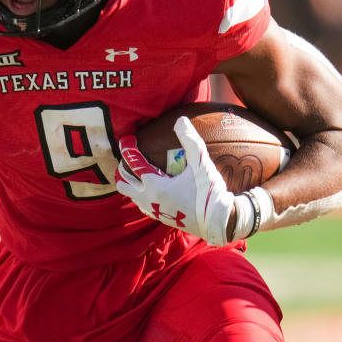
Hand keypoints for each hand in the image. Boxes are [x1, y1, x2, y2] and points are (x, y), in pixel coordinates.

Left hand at [116, 116, 235, 244]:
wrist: (219, 222)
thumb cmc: (210, 193)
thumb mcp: (201, 164)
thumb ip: (190, 141)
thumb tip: (180, 120)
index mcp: (155, 186)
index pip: (134, 164)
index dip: (128, 150)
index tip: (125, 140)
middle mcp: (149, 200)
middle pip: (124, 183)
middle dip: (122, 169)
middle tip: (125, 158)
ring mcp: (153, 211)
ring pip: (132, 196)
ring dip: (130, 183)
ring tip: (133, 172)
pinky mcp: (161, 218)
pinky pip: (142, 205)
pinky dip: (140, 195)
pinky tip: (148, 189)